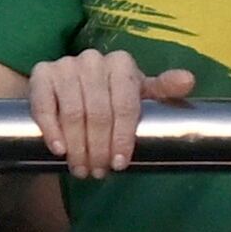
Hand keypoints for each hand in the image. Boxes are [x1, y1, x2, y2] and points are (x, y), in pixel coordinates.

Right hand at [28, 50, 194, 177]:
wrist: (68, 86)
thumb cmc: (111, 93)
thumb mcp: (138, 92)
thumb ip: (164, 88)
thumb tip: (189, 80)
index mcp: (122, 63)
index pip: (125, 105)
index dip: (123, 137)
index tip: (120, 163)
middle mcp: (94, 59)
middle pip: (98, 112)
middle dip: (99, 148)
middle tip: (98, 172)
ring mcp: (65, 65)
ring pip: (73, 112)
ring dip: (77, 146)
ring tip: (81, 169)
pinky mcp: (41, 74)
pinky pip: (45, 106)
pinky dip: (51, 130)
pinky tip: (58, 150)